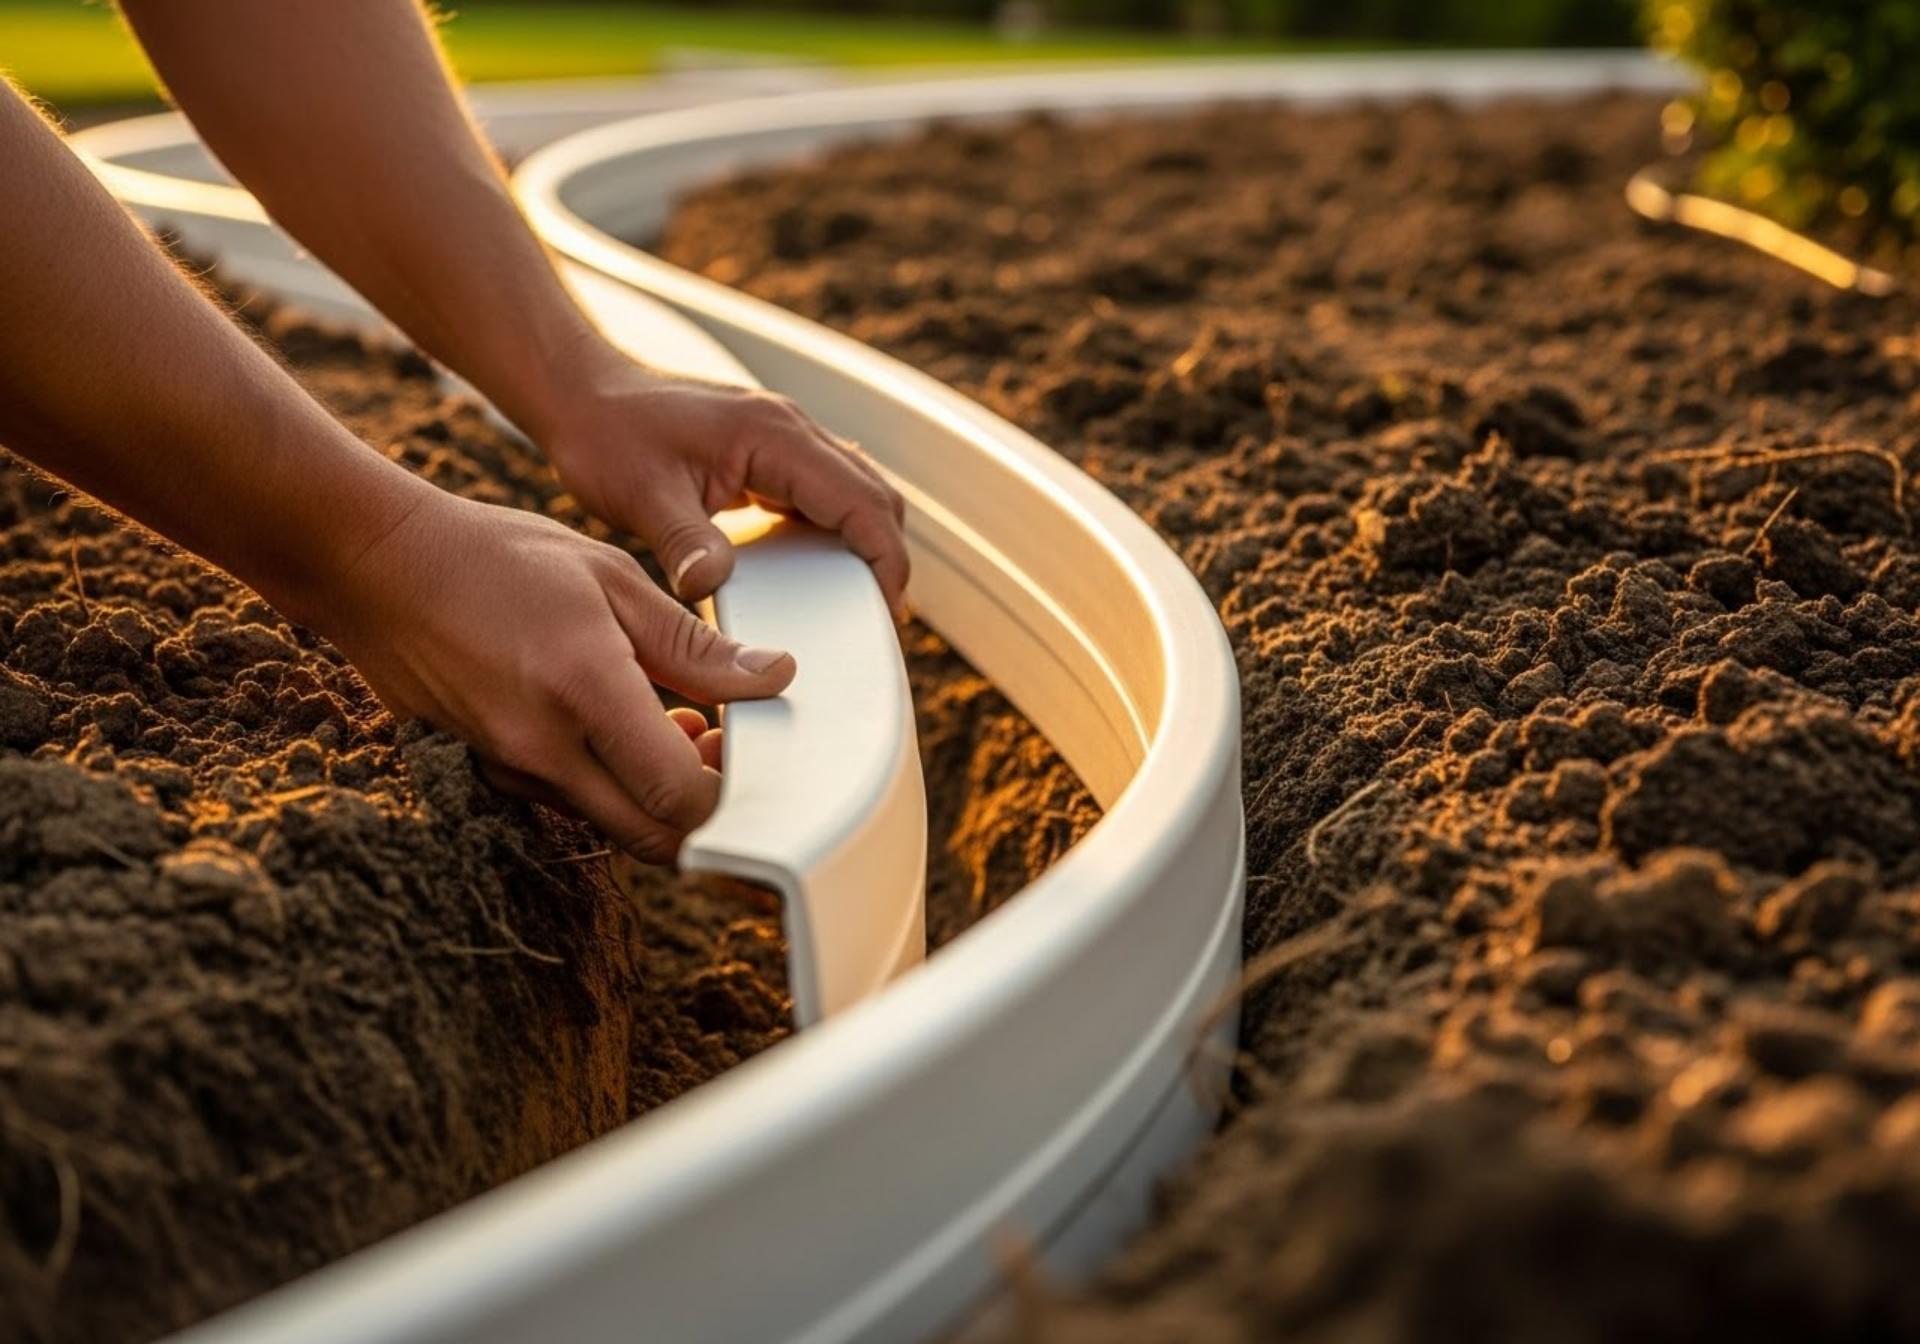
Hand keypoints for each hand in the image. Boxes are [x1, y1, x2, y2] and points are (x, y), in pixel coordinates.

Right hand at [318, 486, 794, 861]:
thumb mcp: (610, 578)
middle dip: (704, 810)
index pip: (678, 795)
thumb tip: (774, 677)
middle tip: (720, 744)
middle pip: (654, 837)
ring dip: (659, 797)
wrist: (373, 566)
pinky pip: (573, 803)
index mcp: (583, 690)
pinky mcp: (489, 772)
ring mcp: (509, 769)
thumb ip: (694, 644)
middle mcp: (542, 748)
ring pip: (614, 826)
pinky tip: (621, 723)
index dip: (730, 791)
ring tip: (677, 720)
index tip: (744, 744)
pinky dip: (613, 784)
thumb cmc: (494, 556)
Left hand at [537, 349, 910, 617]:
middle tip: (878, 613)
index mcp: (774, 435)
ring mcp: (783, 435)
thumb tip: (712, 587)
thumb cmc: (607, 435)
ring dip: (866, 538)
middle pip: (875, 493)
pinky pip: (825, 489)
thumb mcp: (642, 495)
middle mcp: (791, 428)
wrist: (581, 394)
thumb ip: (684, 542)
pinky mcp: (769, 449)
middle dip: (887, 554)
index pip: (861, 500)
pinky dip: (837, 527)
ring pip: (857, 489)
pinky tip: (815, 566)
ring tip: (856, 595)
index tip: (888, 607)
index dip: (886, 558)